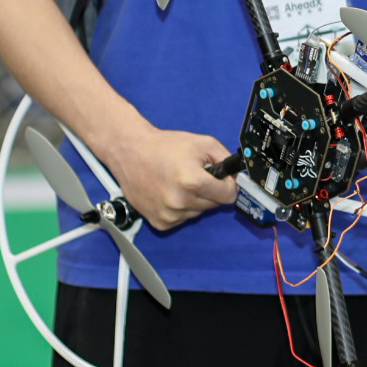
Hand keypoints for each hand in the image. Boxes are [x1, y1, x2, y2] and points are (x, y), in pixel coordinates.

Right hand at [98, 120, 235, 231]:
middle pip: (214, 204)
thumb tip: (236, 178)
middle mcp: (180, 202)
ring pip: (198, 212)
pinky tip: (168, 192)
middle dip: (210, 191)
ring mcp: (169, 214)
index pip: (228, 196)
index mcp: (192, 181)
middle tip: (194, 175)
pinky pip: (182, 219)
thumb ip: (225, 160)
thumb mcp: (202, 143)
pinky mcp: (160, 223)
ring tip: (178, 182)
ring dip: (194, 200)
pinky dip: (180, 208)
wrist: (131, 152)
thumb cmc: (165, 146)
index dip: (228, 185)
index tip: (222, 179)